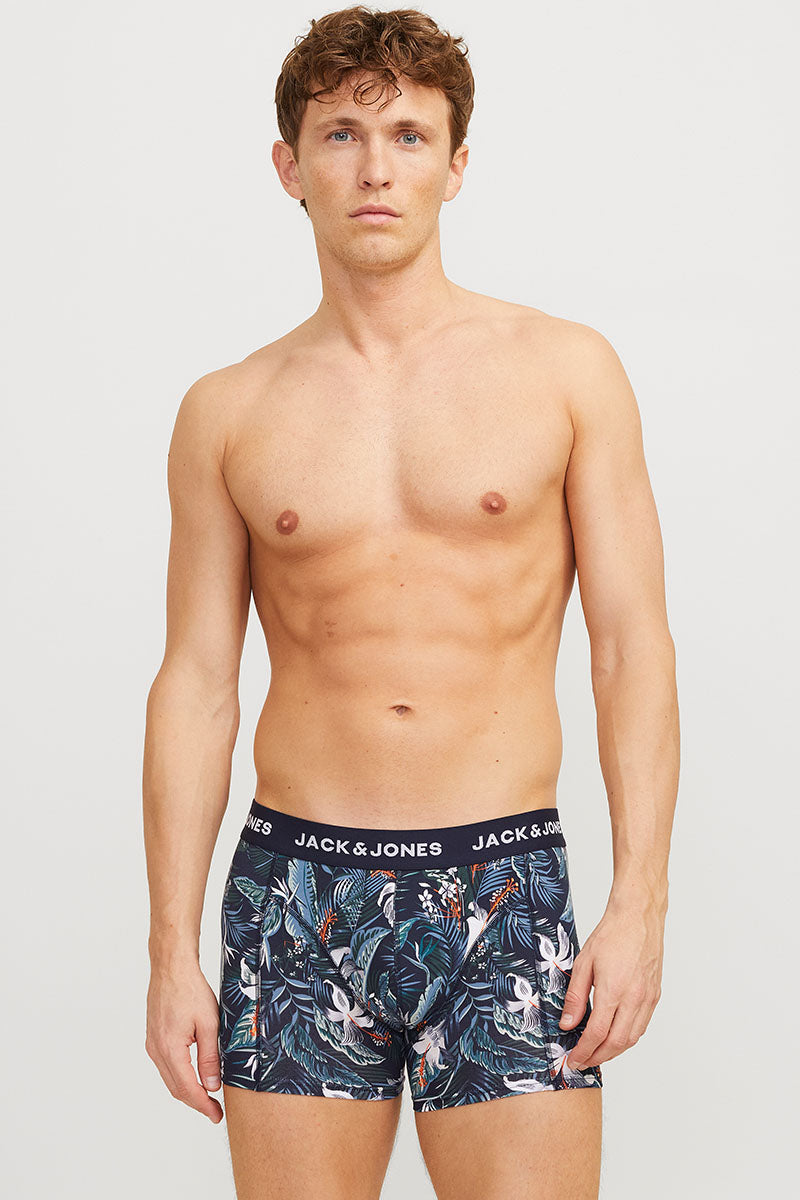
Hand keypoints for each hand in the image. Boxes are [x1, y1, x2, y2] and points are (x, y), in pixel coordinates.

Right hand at [145, 959, 223, 1122]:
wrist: (171, 968)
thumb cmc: (190, 990)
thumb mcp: (209, 1023)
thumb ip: (210, 1057)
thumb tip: (211, 1086)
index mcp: (170, 1049)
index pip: (187, 1088)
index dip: (203, 1106)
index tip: (216, 1116)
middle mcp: (157, 1050)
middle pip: (176, 1088)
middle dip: (196, 1102)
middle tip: (215, 1112)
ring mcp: (153, 1044)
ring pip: (170, 1078)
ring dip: (187, 1091)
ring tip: (208, 1097)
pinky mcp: (154, 1038)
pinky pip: (166, 1066)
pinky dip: (180, 1076)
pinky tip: (193, 1076)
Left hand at [558, 891, 665, 1070]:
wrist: (638, 918)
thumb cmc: (611, 935)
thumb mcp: (583, 963)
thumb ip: (576, 997)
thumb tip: (568, 1024)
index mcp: (614, 991)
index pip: (597, 1034)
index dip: (584, 1051)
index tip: (573, 1060)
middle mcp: (635, 999)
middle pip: (617, 1043)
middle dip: (597, 1057)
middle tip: (582, 1061)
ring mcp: (648, 999)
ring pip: (632, 1038)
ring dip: (613, 1051)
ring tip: (596, 1053)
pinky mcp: (655, 995)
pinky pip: (642, 1026)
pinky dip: (627, 1037)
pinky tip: (615, 1036)